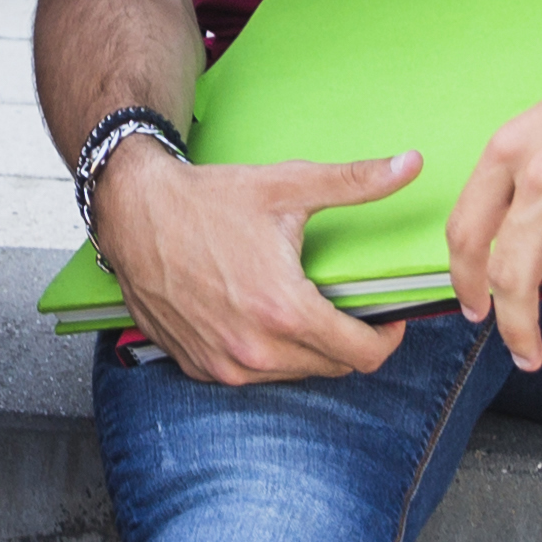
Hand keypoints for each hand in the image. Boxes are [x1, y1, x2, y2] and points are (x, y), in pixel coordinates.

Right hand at [90, 144, 424, 384]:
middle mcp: (255, 349)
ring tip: (297, 307)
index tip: (386, 318)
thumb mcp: (286, 187)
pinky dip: (265, 355)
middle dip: (347, 340)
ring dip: (307, 350)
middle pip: (333, 368)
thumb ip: (355, 182)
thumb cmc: (206, 200)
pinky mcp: (198, 366)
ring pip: (295, 375)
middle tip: (341, 305)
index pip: (363, 354)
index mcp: (284, 310)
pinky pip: (252, 376)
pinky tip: (257, 317)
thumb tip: (409, 165)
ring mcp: (223, 363)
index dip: (386, 336)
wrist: (132, 211)